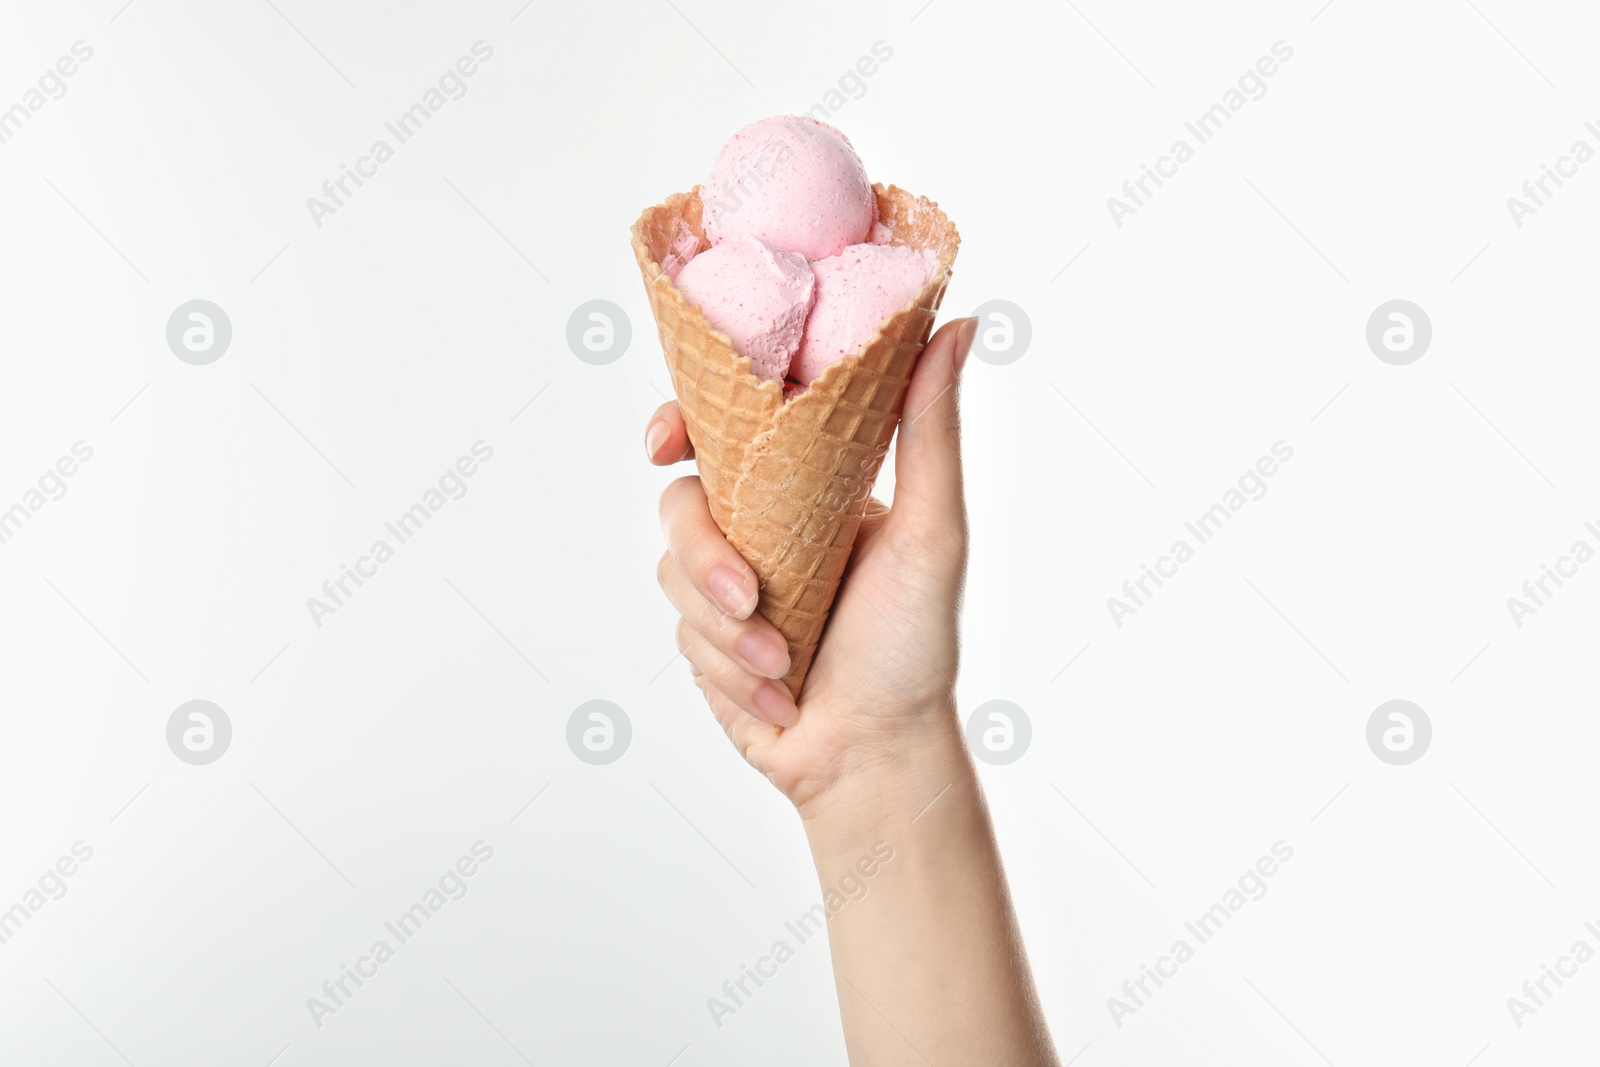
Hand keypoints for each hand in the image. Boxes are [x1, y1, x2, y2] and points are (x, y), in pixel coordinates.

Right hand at [647, 317, 978, 811]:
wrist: (876, 756)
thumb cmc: (914, 646)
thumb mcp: (931, 531)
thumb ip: (930, 430)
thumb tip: (960, 322)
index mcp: (809, 487)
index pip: (728, 428)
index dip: (682, 422)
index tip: (667, 442)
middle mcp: (762, 527)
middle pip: (681, 502)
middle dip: (705, 555)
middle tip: (746, 594)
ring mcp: (728, 585)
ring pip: (672, 572)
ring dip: (726, 629)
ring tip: (780, 663)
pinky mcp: (706, 643)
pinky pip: (683, 635)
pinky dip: (731, 670)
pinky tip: (778, 695)